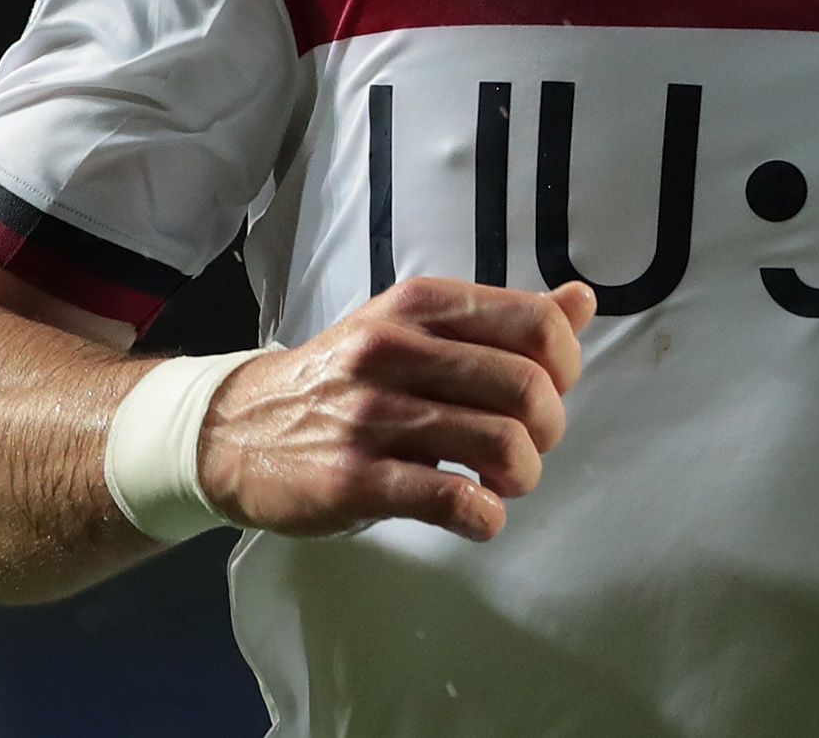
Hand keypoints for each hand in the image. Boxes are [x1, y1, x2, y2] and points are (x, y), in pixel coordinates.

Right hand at [196, 276, 595, 543]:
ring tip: (502, 483)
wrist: (236, 428)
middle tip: (528, 447)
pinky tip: (478, 516)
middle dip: (549, 430)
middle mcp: (396, 349)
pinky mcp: (352, 479)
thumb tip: (582, 301)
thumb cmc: (343, 378)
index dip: (565, 367)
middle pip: (528, 388)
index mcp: (421, 306)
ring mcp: (371, 415)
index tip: (548, 394)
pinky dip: (485, 516)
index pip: (536, 323)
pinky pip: (450, 499)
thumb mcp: (414, 328)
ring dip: (522, 476)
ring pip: (500, 443)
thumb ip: (500, 320)